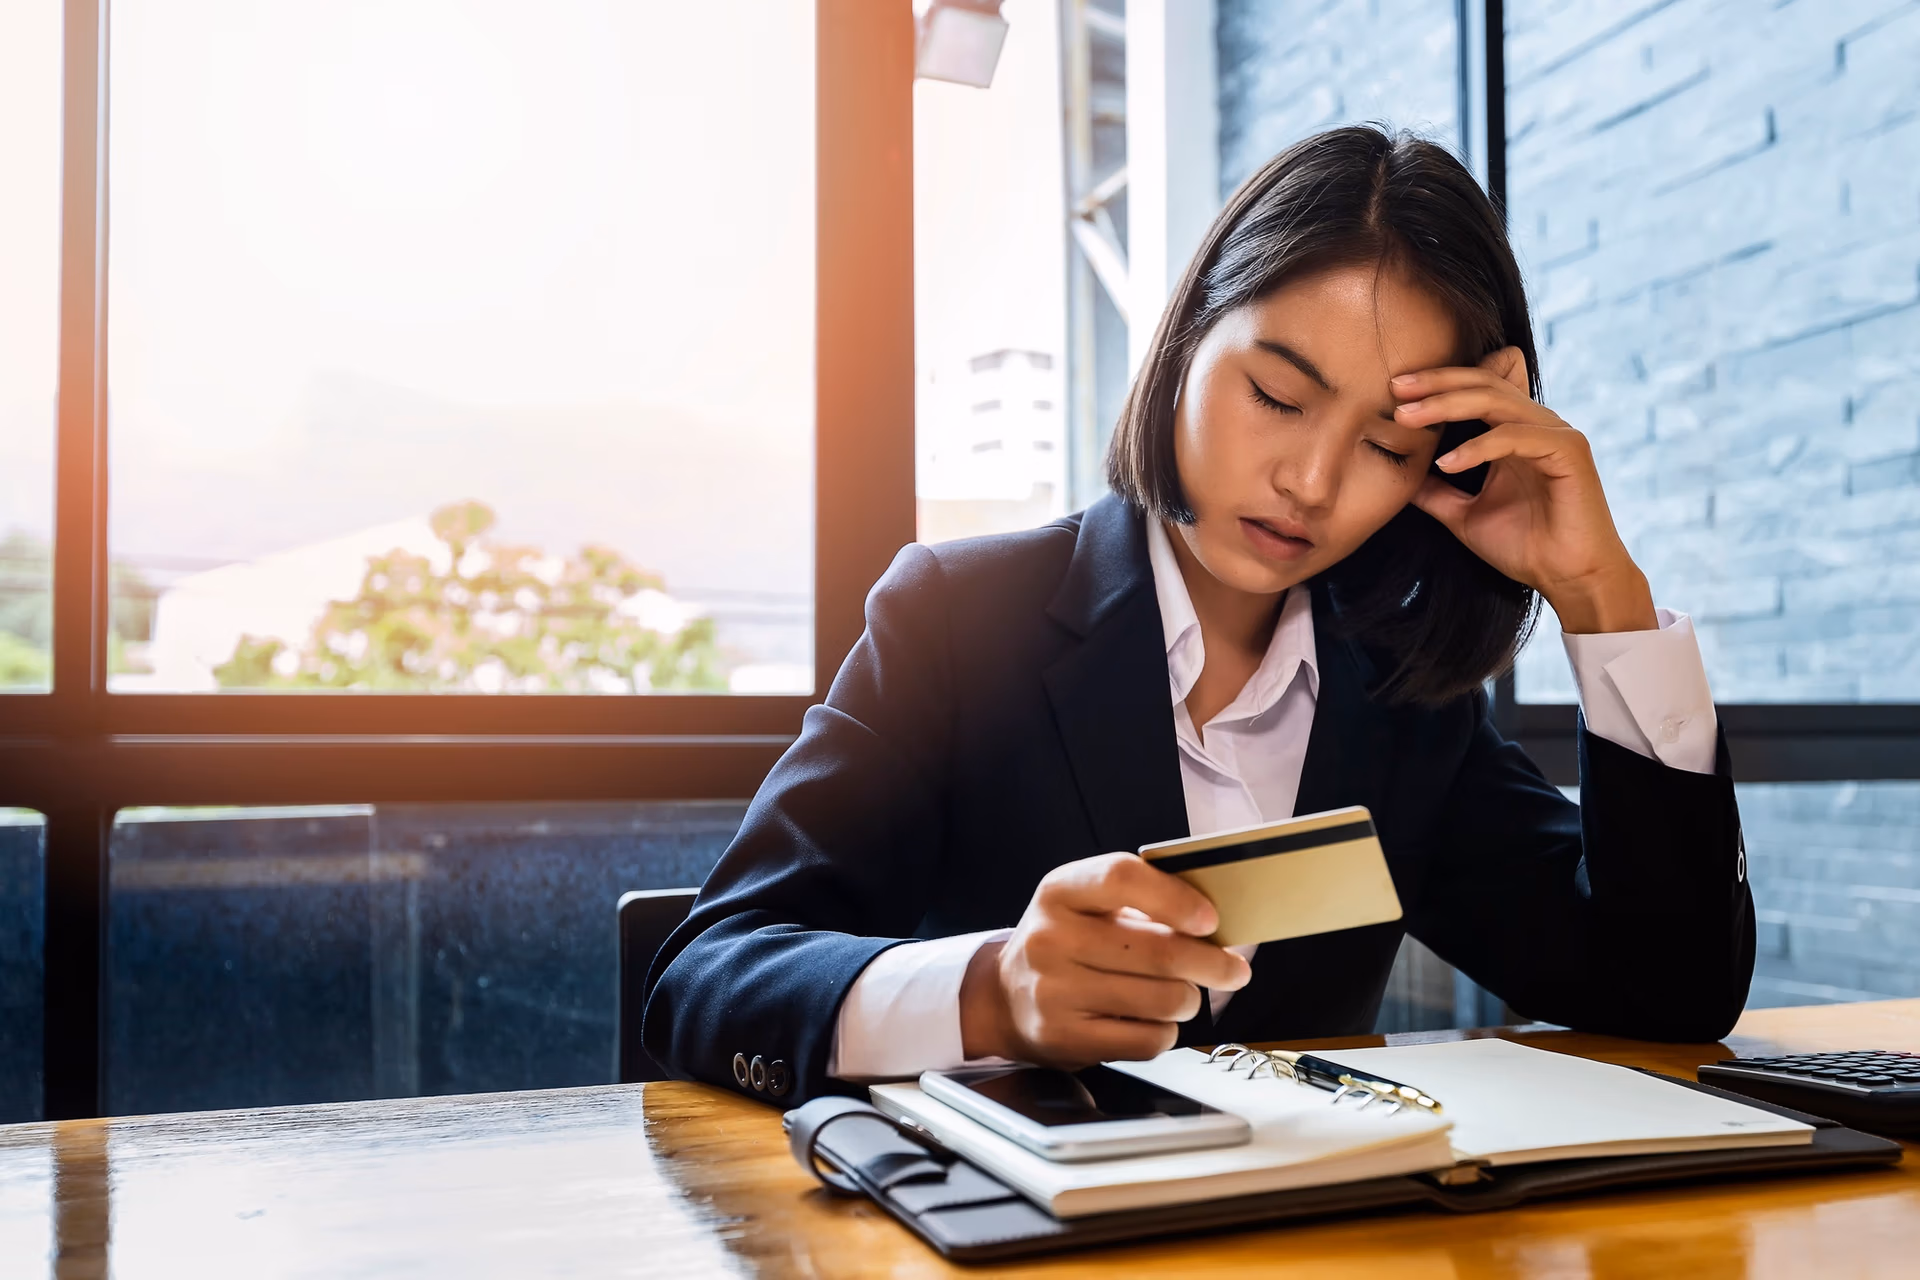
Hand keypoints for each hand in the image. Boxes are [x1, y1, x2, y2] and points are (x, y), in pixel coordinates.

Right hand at [959, 853, 1251, 1066]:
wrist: (1005, 999)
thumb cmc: (1068, 944)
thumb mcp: (1088, 906)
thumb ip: (1144, 904)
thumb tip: (1219, 925)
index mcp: (1060, 891)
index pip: (1121, 877)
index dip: (1175, 898)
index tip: (1211, 920)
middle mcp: (1050, 938)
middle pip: (1157, 951)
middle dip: (1211, 963)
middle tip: (1234, 970)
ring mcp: (1054, 992)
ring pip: (1162, 1000)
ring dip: (1189, 1000)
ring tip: (1182, 995)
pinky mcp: (1066, 1039)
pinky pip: (1148, 1040)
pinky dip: (1166, 1032)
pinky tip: (1154, 1021)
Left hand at [1394, 348, 1656, 634]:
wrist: (1568, 580)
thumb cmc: (1524, 548)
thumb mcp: (1463, 515)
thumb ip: (1435, 492)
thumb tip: (1399, 476)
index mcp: (1515, 432)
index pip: (1475, 388)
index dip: (1437, 383)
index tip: (1394, 391)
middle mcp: (1537, 424)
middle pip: (1483, 383)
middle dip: (1436, 383)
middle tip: (1396, 390)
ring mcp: (1556, 434)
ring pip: (1496, 401)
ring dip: (1447, 405)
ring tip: (1407, 418)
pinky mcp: (1568, 451)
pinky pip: (1515, 437)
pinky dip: (1478, 448)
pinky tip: (1446, 463)